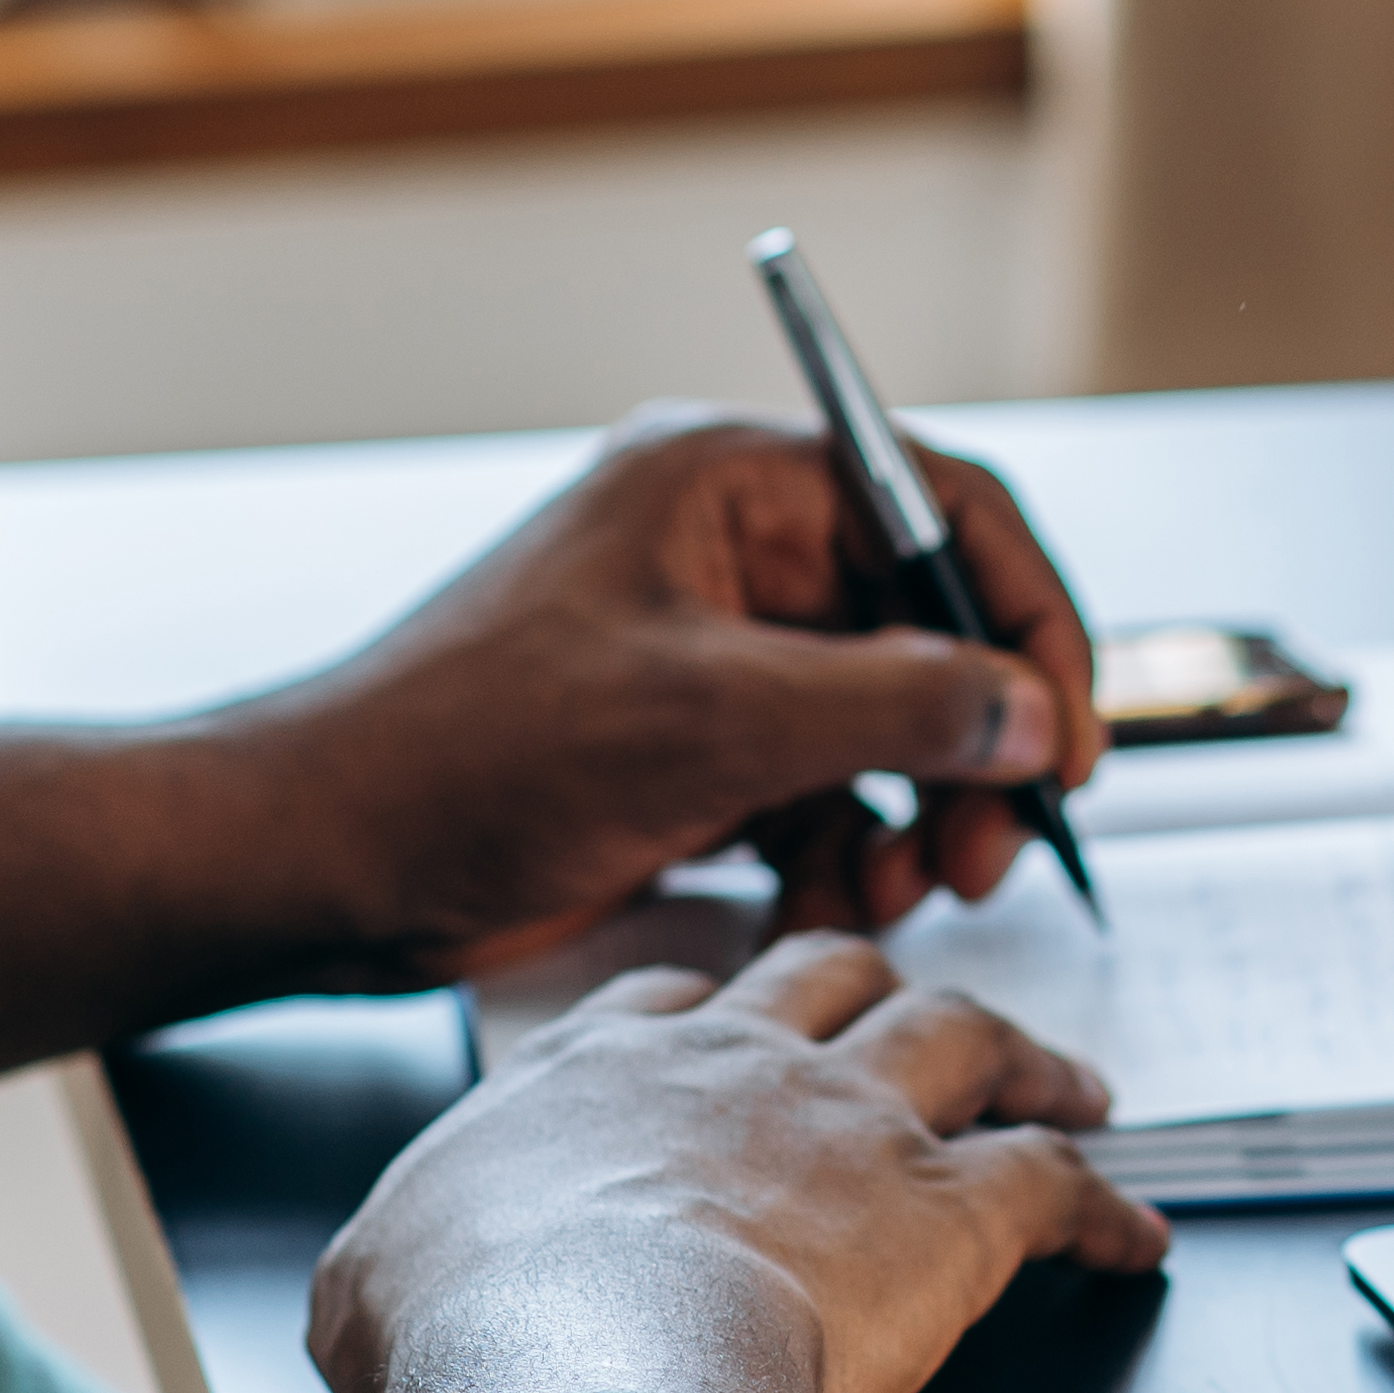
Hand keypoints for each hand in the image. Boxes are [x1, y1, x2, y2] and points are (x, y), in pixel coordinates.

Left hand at [221, 412, 1109, 983]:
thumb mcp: (712, 723)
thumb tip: (1032, 713)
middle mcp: (727, 554)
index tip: (1069, 734)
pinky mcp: (686, 749)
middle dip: (971, 747)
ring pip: (882, 724)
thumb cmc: (465, 755)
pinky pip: (819, 789)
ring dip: (913, 816)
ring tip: (900, 892)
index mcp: (728, 485)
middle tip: (988, 849)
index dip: (1029, 620)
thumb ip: (899, 708)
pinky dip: (841, 852)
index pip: (943, 510)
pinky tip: (822, 907)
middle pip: (925, 629)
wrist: (324, 864)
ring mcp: (707, 655)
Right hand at [311, 930, 1171, 1392]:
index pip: (674, 1006)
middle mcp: (737, 1068)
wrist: (584, 1363)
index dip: (724, 1015)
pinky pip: (1055, 1185)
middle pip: (834, 978)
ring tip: (1071, 1087)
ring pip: (964, 1035)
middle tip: (928, 1024)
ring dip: (1027, 1059)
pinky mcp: (951, 1213)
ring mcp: (853, 1126)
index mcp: (599, 1074)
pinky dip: (1105, 1209)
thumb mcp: (375, 1282)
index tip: (748, 1032)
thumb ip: (403, 1262)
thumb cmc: (472, 1333)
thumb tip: (396, 1302)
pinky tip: (1133, 1237)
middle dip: (887, 990)